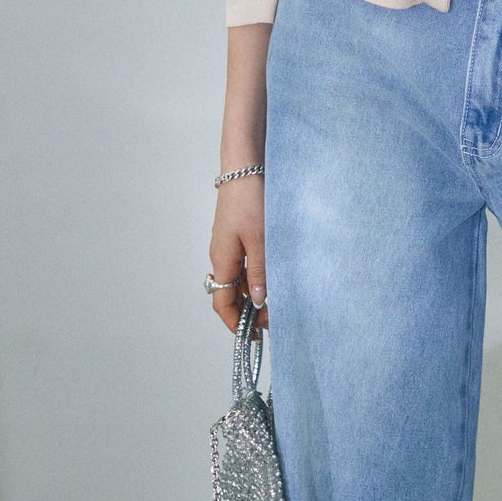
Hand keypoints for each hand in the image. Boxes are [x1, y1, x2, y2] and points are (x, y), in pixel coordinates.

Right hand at [210, 175, 268, 334]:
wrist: (246, 165)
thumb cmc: (250, 198)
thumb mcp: (260, 239)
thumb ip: (259, 272)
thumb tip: (258, 302)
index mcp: (222, 259)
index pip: (223, 302)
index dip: (236, 323)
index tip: (253, 335)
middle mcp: (222, 254)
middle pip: (231, 292)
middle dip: (249, 310)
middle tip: (274, 318)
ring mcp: (230, 243)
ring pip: (240, 277)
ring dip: (255, 291)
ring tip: (279, 299)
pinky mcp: (239, 232)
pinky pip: (245, 261)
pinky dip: (258, 273)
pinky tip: (275, 273)